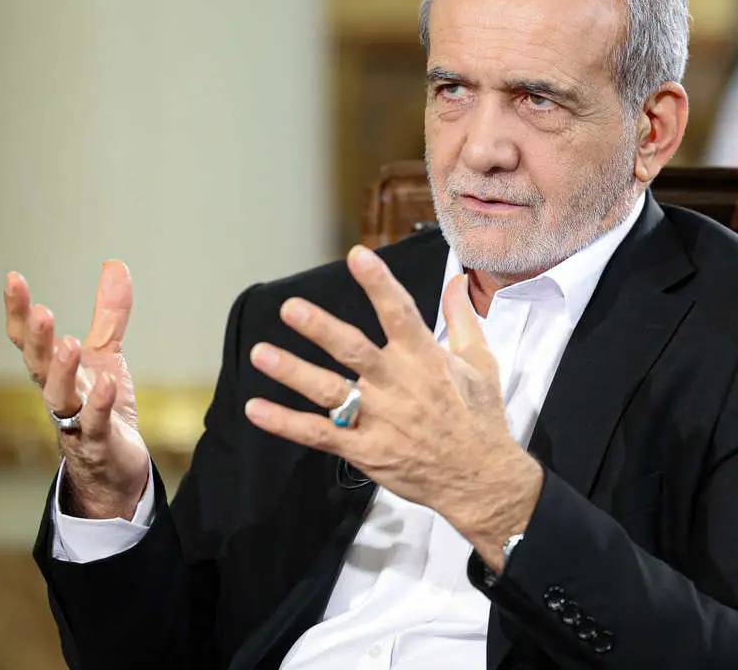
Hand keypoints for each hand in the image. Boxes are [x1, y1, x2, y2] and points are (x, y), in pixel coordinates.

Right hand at [4, 261, 149, 519]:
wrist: (115, 469)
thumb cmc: (102, 409)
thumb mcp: (106, 355)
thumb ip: (109, 314)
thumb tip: (116, 265)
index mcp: (53, 372)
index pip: (27, 340)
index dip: (17, 311)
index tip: (13, 278)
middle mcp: (57, 395)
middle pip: (37, 366)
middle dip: (37, 340)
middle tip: (42, 312)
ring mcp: (75, 421)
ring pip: (59, 397)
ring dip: (62, 371)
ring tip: (70, 344)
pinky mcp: (98, 444)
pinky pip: (95, 424)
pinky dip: (99, 405)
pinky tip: (108, 383)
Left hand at [244, 245, 541, 568]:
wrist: (481, 481)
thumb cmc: (480, 418)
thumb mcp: (480, 363)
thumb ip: (462, 318)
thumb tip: (457, 281)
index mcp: (425, 359)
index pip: (400, 314)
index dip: (379, 284)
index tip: (356, 256)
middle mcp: (398, 385)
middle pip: (354, 351)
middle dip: (321, 329)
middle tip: (290, 308)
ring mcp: (379, 419)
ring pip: (329, 391)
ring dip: (293, 372)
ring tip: (260, 354)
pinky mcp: (365, 450)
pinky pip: (319, 434)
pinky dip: (286, 423)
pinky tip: (256, 409)